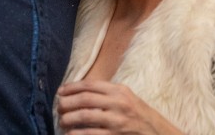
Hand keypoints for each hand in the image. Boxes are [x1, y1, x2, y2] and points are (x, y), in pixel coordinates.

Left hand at [56, 79, 183, 133]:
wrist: (155, 132)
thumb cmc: (137, 113)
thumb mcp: (125, 97)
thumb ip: (106, 92)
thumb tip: (80, 90)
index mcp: (119, 90)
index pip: (90, 85)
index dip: (72, 87)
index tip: (60, 91)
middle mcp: (118, 103)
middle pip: (85, 99)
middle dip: (67, 103)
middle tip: (58, 107)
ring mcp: (116, 121)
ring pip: (85, 117)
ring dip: (69, 119)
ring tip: (62, 121)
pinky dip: (77, 134)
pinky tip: (70, 134)